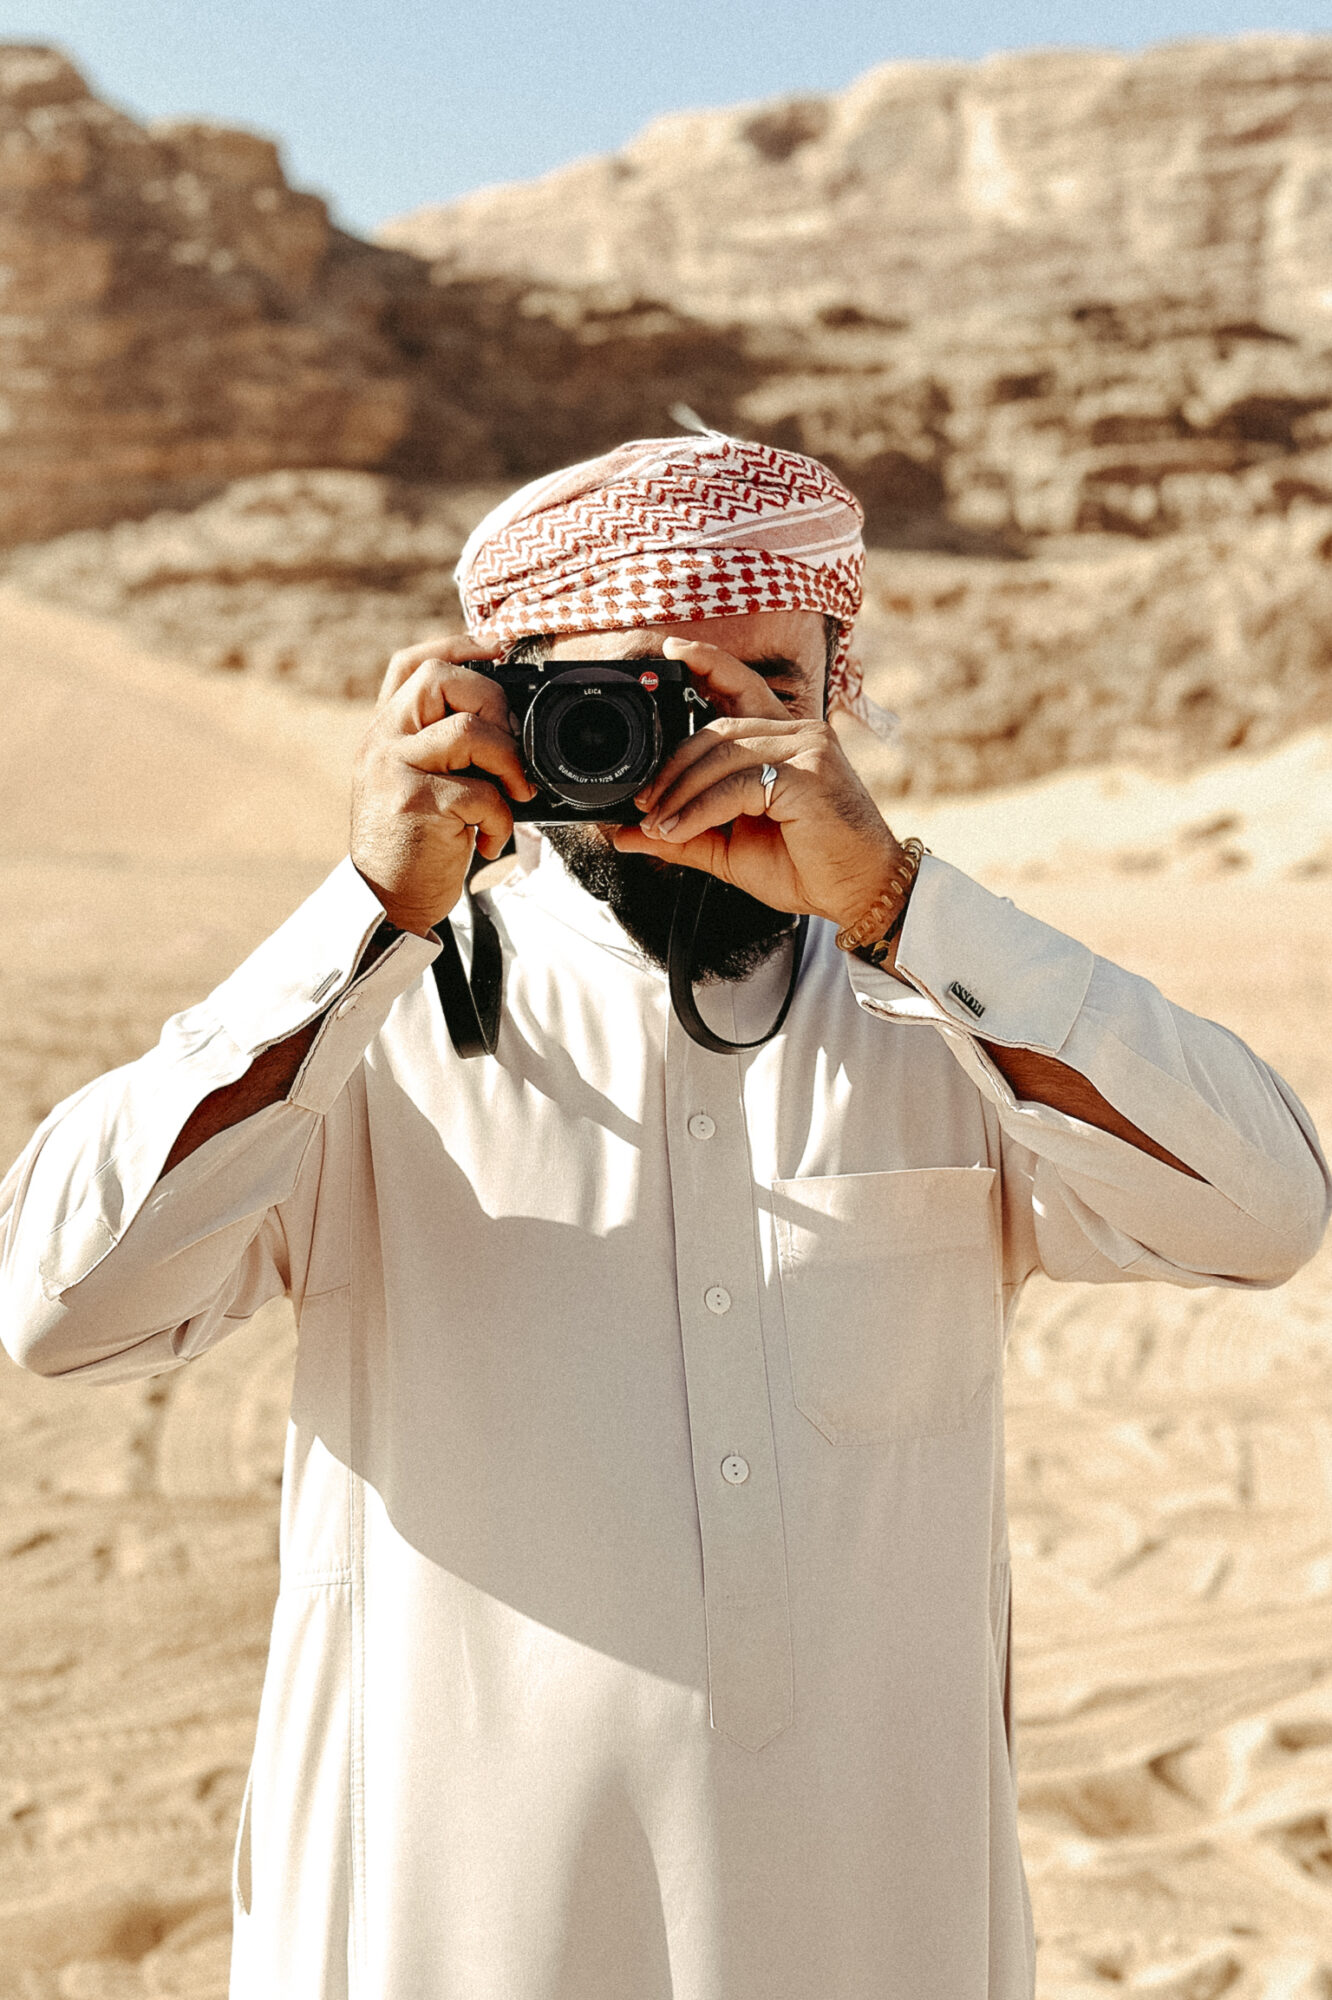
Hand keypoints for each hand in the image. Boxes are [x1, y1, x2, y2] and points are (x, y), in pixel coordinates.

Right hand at [349, 634, 536, 935]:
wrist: (386, 902)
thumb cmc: (416, 843)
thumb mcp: (420, 782)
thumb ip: (444, 746)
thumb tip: (510, 721)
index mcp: (385, 729)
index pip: (412, 663)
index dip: (459, 644)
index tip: (500, 648)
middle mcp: (382, 740)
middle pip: (443, 679)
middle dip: (494, 704)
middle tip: (511, 748)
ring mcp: (394, 770)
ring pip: (468, 732)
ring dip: (508, 763)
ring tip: (514, 796)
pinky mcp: (415, 805)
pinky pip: (480, 791)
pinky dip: (501, 817)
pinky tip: (490, 839)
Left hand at [611, 636, 904, 928]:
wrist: (858, 892)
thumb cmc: (807, 866)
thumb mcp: (731, 848)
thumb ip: (684, 833)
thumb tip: (624, 833)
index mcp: (786, 739)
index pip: (742, 687)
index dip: (707, 662)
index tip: (670, 650)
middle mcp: (800, 733)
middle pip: (717, 730)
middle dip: (672, 768)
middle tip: (644, 804)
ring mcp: (808, 748)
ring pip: (722, 755)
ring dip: (680, 793)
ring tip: (658, 826)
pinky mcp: (808, 773)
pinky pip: (736, 785)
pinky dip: (699, 809)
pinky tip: (679, 831)